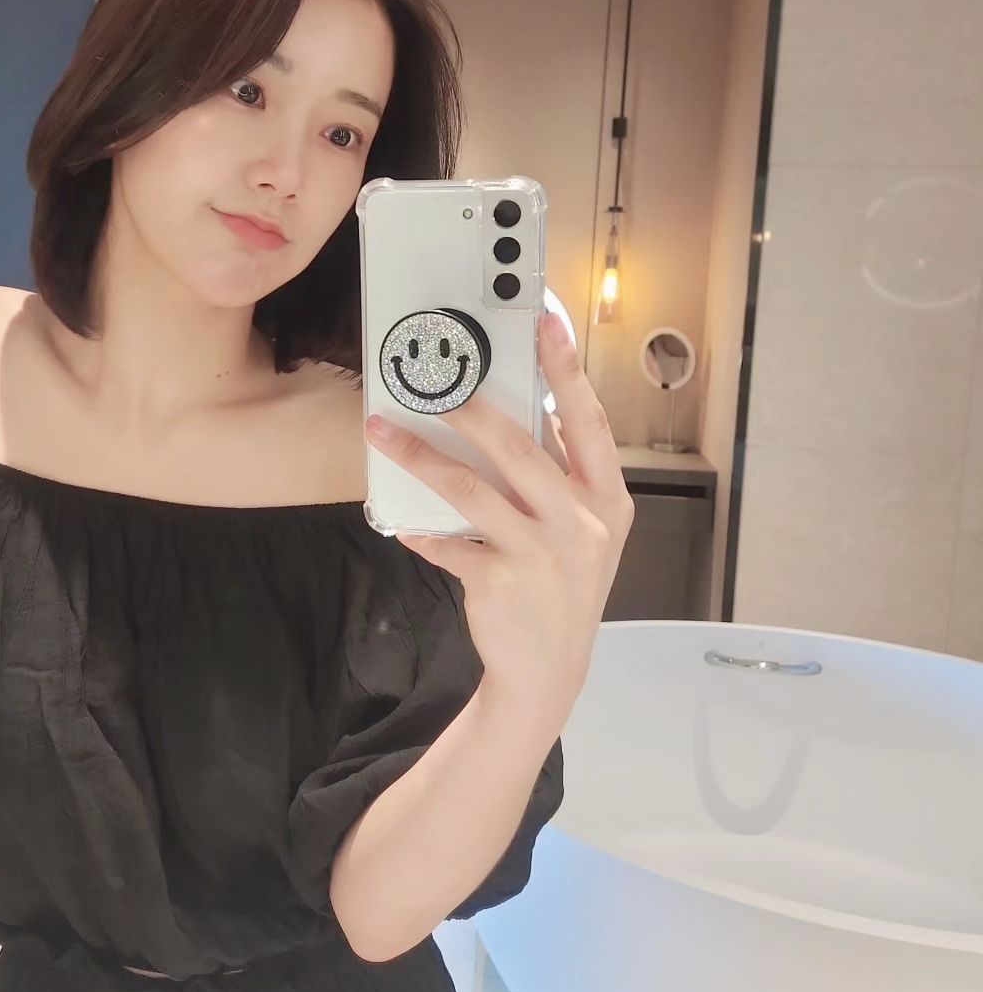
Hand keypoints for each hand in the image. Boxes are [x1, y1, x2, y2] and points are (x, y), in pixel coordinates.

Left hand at [364, 310, 633, 731]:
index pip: (589, 421)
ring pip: (472, 491)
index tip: (544, 321)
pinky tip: (400, 521)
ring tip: (384, 433)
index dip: (566, 369)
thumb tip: (520, 412)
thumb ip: (560, 477)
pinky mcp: (501, 583)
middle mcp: (582, 525)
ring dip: (421, 458)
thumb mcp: (583, 531)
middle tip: (436, 382)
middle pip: (522, 450)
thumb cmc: (561, 585)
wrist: (549, 671)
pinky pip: (448, 543)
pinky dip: (420, 530)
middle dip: (473, 410)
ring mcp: (543, 556)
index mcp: (607, 500)